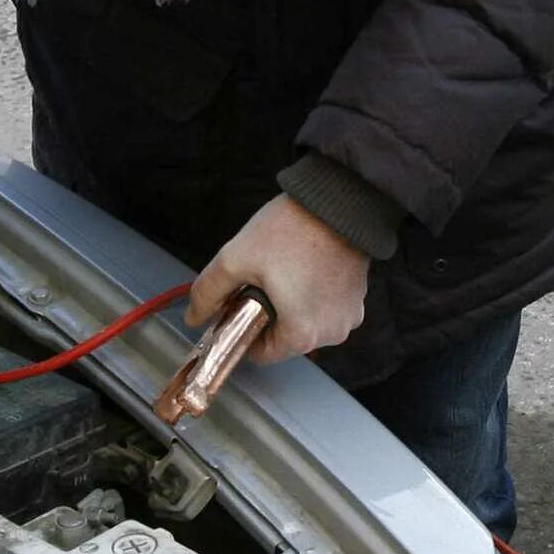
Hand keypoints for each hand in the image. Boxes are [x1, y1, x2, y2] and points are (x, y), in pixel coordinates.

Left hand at [188, 194, 370, 363]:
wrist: (339, 199)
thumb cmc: (292, 230)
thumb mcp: (235, 258)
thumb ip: (208, 293)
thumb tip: (194, 317)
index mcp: (302, 334)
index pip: (261, 353)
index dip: (244, 329)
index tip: (242, 303)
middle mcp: (331, 333)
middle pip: (285, 337)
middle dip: (269, 314)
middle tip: (264, 279)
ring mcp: (349, 315)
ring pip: (306, 321)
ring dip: (292, 303)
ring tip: (288, 268)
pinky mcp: (359, 297)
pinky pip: (326, 306)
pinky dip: (314, 293)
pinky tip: (306, 265)